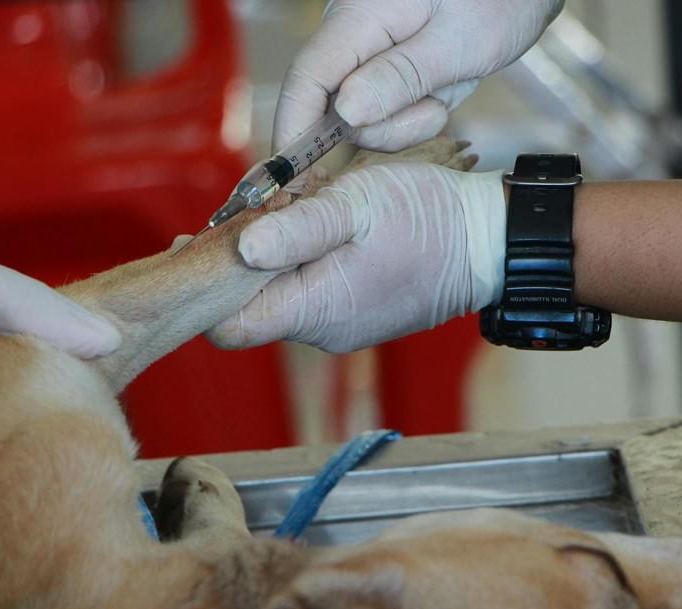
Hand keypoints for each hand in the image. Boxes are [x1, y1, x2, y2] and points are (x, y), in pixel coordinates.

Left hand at [207, 163, 504, 352]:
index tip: (194, 243)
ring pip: (280, 298)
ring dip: (274, 257)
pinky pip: (310, 293)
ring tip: (291, 211)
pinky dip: (301, 263)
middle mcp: (322, 331)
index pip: (227, 326)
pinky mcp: (356, 314)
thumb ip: (297, 228)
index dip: (203, 287)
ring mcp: (340, 326)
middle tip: (246, 210)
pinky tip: (317, 227)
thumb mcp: (356, 205)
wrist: (488, 242)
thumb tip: (239, 248)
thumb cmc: (428, 220)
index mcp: (315, 310)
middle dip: (239, 261)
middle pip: (250, 308)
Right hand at [274, 0, 562, 151]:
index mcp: (358, 17)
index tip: (291, 177)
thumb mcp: (458, 44)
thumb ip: (400, 78)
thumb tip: (346, 113)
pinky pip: (383, 114)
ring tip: (442, 90)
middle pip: (332, 107)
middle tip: (434, 107)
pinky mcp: (383, 71)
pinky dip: (412, 116)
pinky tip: (439, 91)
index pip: (307, 78)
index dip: (293, 129)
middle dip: (382, 127)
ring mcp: (366, 55)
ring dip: (404, 122)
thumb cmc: (497, 0)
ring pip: (361, 118)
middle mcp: (352, 35)